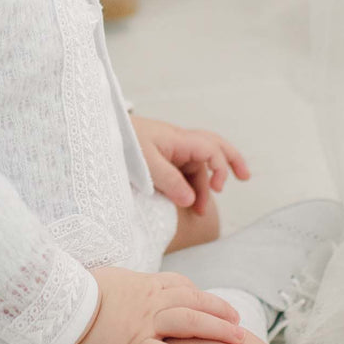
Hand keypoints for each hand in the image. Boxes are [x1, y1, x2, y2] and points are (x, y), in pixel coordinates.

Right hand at [57, 266, 246, 343]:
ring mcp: (143, 323)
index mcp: (143, 284)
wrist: (59, 305)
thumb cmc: (76, 291)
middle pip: (194, 303)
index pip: (181, 286)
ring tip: (239, 341)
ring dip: (217, 330)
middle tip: (239, 324)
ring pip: (190, 323)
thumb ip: (124, 284)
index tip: (214, 306)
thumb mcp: (106, 279)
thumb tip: (125, 287)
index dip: (201, 296)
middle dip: (220, 312)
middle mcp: (149, 301)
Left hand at [130, 115, 250, 215]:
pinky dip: (189, 185)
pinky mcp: (161, 159)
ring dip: (203, 186)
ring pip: (196, 165)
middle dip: (231, 161)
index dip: (220, 167)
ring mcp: (170, 150)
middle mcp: (178, 142)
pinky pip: (183, 171)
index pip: (211, 148)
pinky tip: (188, 202)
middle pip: (213, 147)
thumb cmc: (122, 141)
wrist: (98, 132)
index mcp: (178, 138)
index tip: (218, 189)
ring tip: (200, 211)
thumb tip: (190, 200)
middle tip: (245, 178)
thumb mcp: (144, 163)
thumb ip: (169, 181)